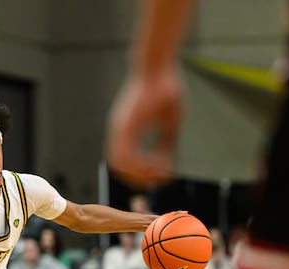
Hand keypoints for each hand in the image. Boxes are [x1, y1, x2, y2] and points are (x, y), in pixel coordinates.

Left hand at [106, 68, 181, 189]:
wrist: (157, 65)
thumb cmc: (166, 89)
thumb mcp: (169, 122)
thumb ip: (165, 144)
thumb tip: (166, 165)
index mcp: (126, 131)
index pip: (125, 162)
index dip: (138, 174)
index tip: (156, 179)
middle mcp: (119, 131)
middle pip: (118, 166)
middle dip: (136, 179)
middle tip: (156, 183)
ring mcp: (120, 127)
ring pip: (120, 162)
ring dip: (139, 173)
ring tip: (159, 175)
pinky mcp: (125, 122)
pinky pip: (127, 152)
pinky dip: (141, 163)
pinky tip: (159, 164)